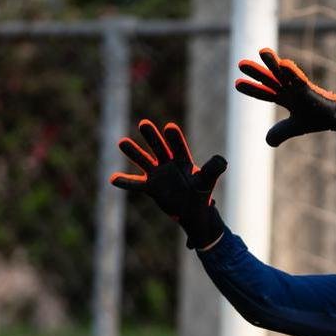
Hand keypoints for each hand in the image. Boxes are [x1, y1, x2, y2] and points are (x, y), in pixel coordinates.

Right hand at [110, 119, 226, 248]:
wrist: (193, 210)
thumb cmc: (201, 193)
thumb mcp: (207, 181)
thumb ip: (212, 169)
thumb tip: (222, 160)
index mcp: (183, 159)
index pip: (178, 146)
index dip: (174, 138)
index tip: (169, 127)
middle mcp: (168, 163)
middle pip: (158, 147)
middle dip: (152, 137)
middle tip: (144, 124)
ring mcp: (158, 174)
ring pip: (144, 160)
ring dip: (133, 152)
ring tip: (122, 142)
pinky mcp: (151, 187)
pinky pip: (136, 184)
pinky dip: (125, 182)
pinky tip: (112, 179)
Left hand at [235, 48, 335, 146]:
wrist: (335, 119)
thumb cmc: (317, 118)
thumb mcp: (295, 128)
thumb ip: (280, 133)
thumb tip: (267, 142)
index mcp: (285, 98)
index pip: (264, 92)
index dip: (252, 88)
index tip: (237, 84)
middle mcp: (289, 90)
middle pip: (269, 79)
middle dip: (256, 72)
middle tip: (240, 64)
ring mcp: (299, 88)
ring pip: (283, 73)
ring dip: (272, 63)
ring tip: (262, 51)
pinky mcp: (310, 90)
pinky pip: (300, 79)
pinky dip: (292, 72)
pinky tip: (283, 64)